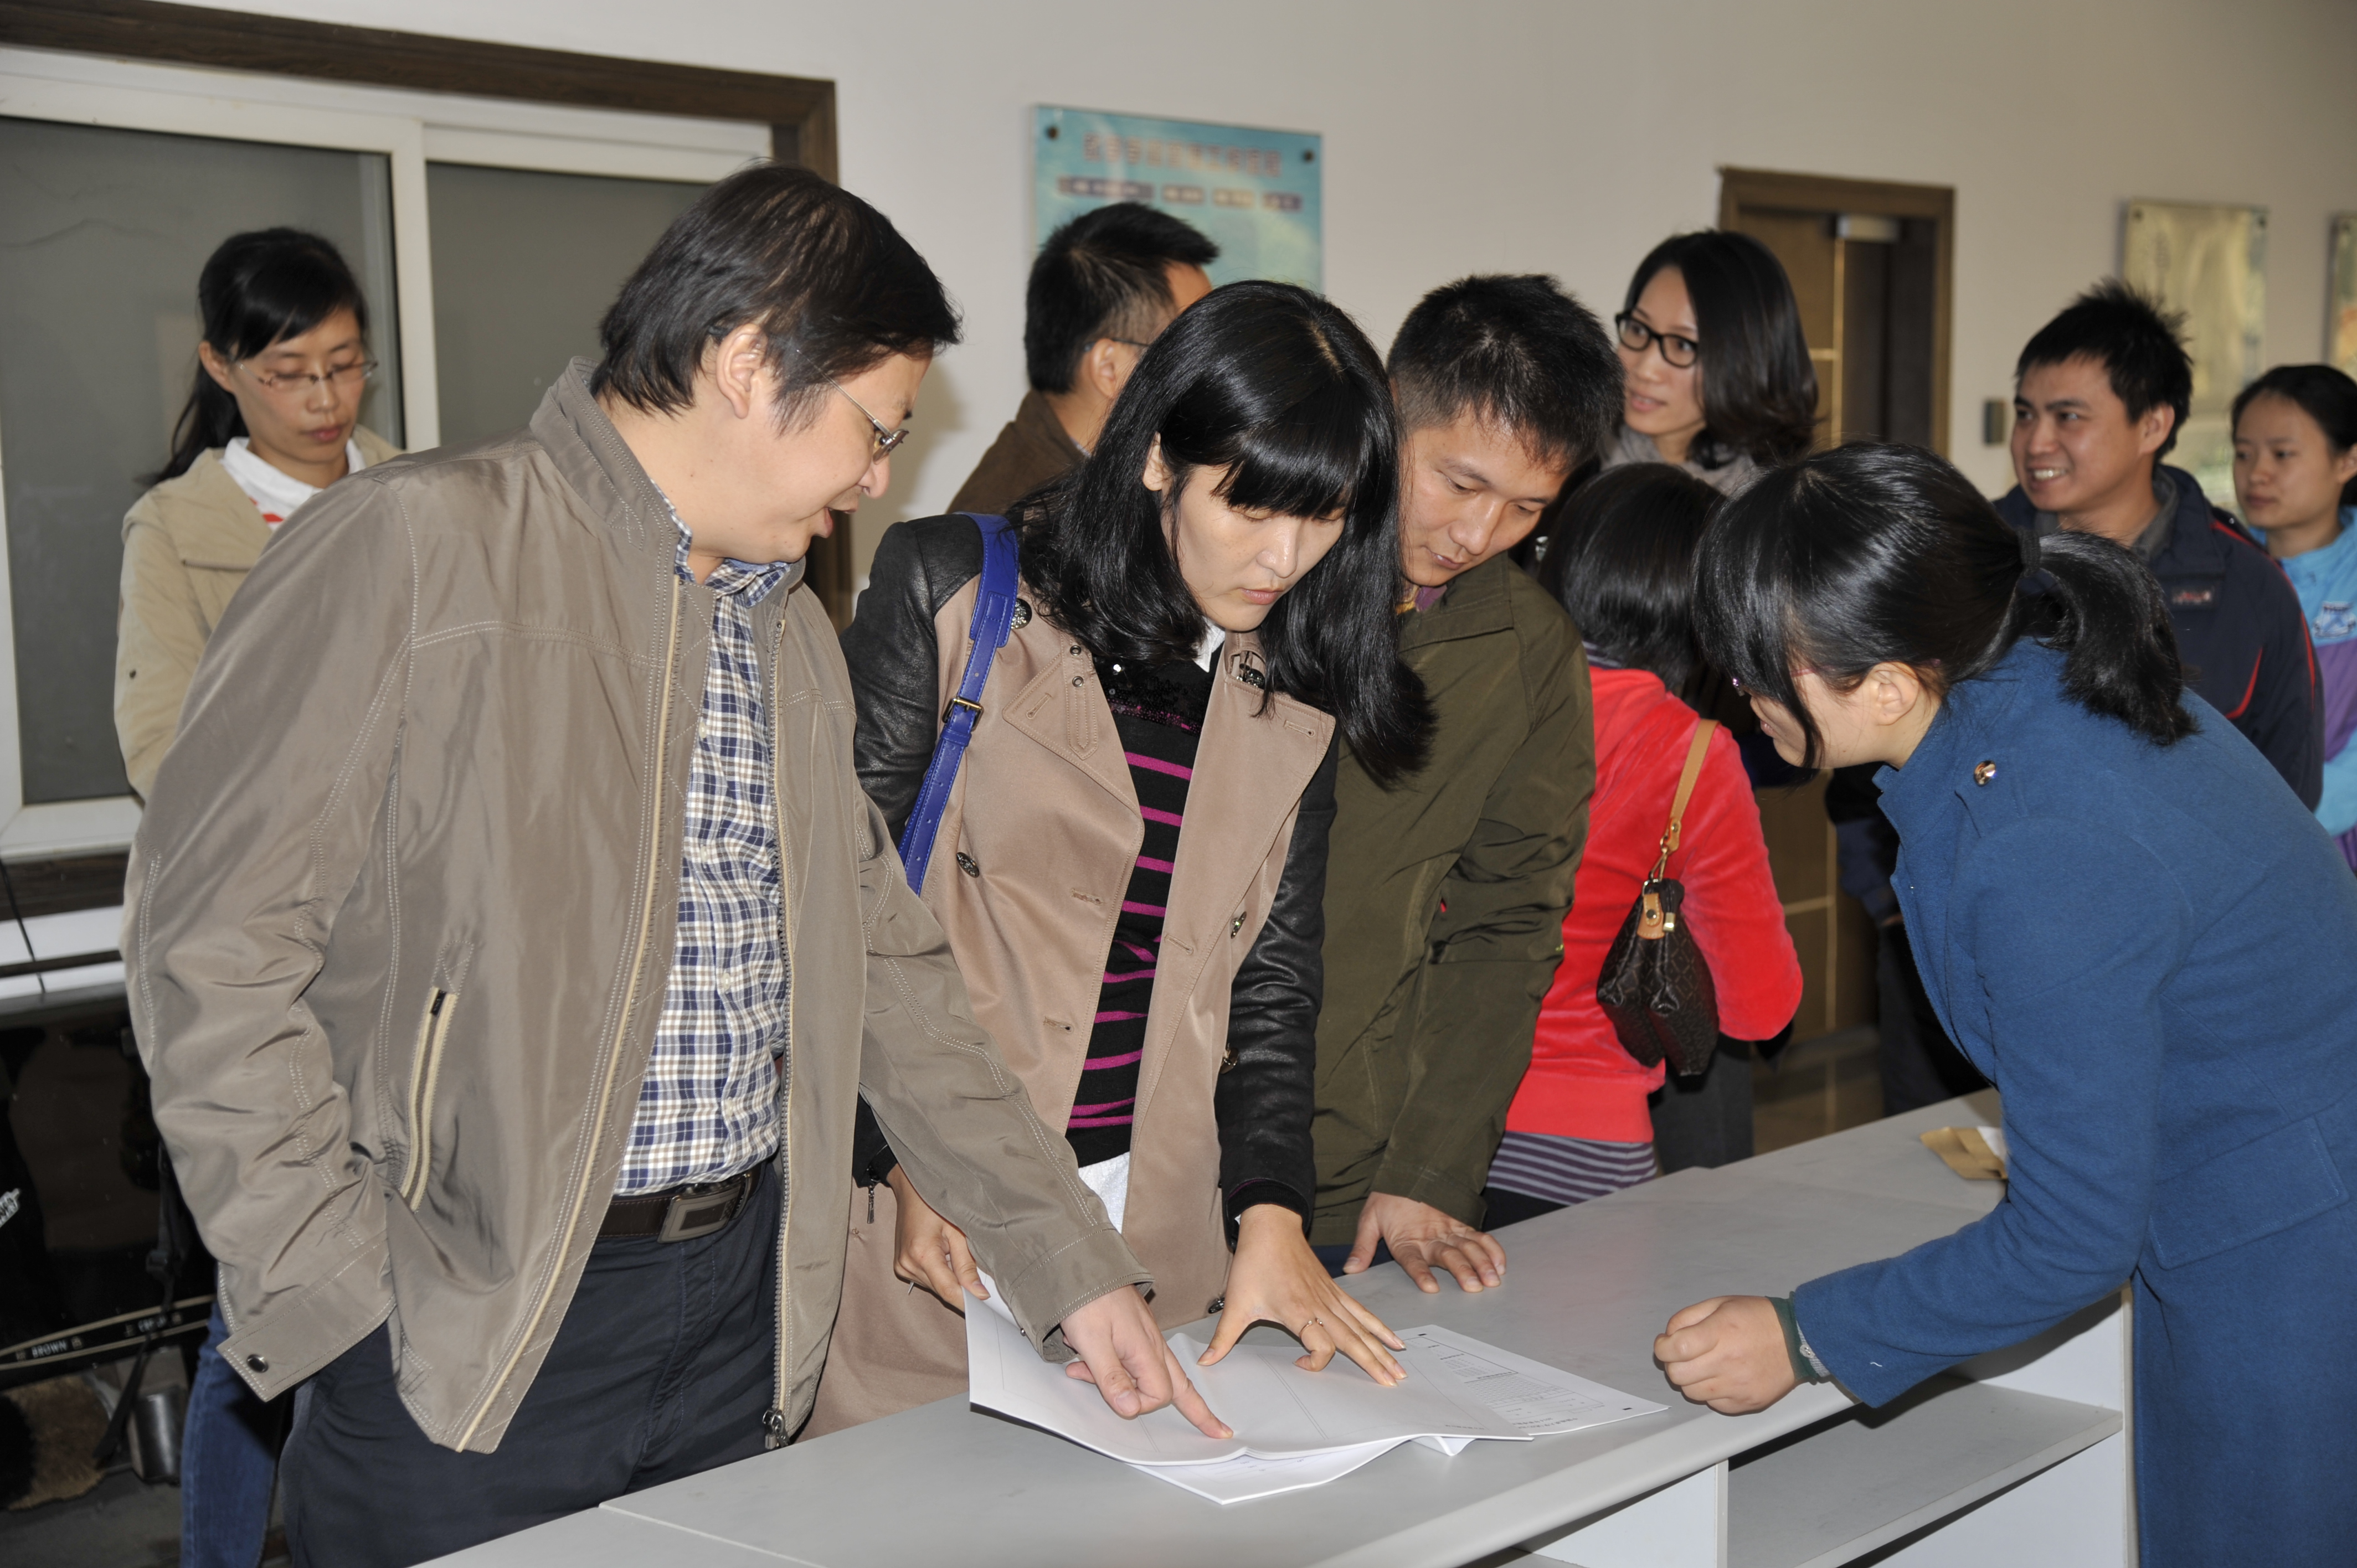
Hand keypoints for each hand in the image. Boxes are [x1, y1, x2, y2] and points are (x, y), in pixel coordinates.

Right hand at [886, 1166, 984, 1311]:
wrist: (911, 1188)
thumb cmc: (935, 1202)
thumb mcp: (958, 1229)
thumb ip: (967, 1263)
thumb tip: (979, 1293)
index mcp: (921, 1254)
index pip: (948, 1291)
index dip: (969, 1301)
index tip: (987, 1307)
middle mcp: (908, 1265)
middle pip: (942, 1290)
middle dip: (963, 1288)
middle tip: (983, 1279)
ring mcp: (902, 1267)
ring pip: (936, 1286)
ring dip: (951, 1278)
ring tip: (959, 1255)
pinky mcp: (901, 1266)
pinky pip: (927, 1279)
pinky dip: (941, 1273)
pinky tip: (946, 1256)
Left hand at [1061, 1286, 1230, 1438]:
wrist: (1082, 1262)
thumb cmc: (1087, 1297)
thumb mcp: (1092, 1340)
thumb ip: (1110, 1377)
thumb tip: (1130, 1409)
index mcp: (1146, 1349)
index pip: (1158, 1394)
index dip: (1137, 1404)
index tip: (1115, 1400)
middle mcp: (1151, 1344)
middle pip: (1181, 1384)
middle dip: (1198, 1409)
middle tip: (1218, 1430)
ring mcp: (1143, 1336)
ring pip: (1153, 1372)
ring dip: (1121, 1382)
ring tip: (1079, 1368)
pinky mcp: (1132, 1330)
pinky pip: (1132, 1357)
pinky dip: (1110, 1365)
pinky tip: (1082, 1354)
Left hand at [1201, 1205, 1406, 1382]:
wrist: (1271, 1226)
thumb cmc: (1255, 1263)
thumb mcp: (1236, 1302)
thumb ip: (1224, 1337)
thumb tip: (1206, 1362)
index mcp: (1298, 1311)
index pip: (1321, 1347)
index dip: (1315, 1363)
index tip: (1299, 1365)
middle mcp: (1320, 1306)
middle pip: (1353, 1340)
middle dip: (1373, 1363)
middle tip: (1392, 1383)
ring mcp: (1331, 1298)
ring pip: (1362, 1327)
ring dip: (1382, 1348)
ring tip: (1400, 1368)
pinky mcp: (1335, 1290)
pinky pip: (1362, 1312)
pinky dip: (1379, 1326)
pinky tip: (1394, 1339)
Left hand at [1346, 1192, 1505, 1293]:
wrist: (1409, 1171)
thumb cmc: (1389, 1200)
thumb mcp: (1369, 1219)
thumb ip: (1362, 1247)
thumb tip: (1350, 1270)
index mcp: (1405, 1239)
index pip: (1413, 1259)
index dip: (1421, 1273)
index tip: (1431, 1288)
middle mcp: (1430, 1236)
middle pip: (1447, 1255)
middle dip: (1462, 1270)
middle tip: (1474, 1286)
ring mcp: (1448, 1230)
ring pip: (1468, 1247)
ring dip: (1482, 1263)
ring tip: (1492, 1280)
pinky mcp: (1461, 1225)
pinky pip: (1480, 1238)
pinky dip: (1492, 1250)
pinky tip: (1500, 1266)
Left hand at [1654, 1296, 1797, 1413]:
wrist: (1798, 1340)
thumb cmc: (1758, 1319)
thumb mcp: (1721, 1303)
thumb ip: (1688, 1317)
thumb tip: (1668, 1337)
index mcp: (1720, 1332)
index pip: (1676, 1349)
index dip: (1662, 1348)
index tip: (1664, 1344)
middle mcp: (1728, 1362)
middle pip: (1678, 1375)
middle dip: (1673, 1364)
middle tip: (1682, 1356)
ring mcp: (1738, 1386)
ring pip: (1692, 1393)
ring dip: (1690, 1380)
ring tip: (1703, 1366)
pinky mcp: (1747, 1403)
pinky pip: (1713, 1404)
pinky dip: (1710, 1393)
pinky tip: (1721, 1377)